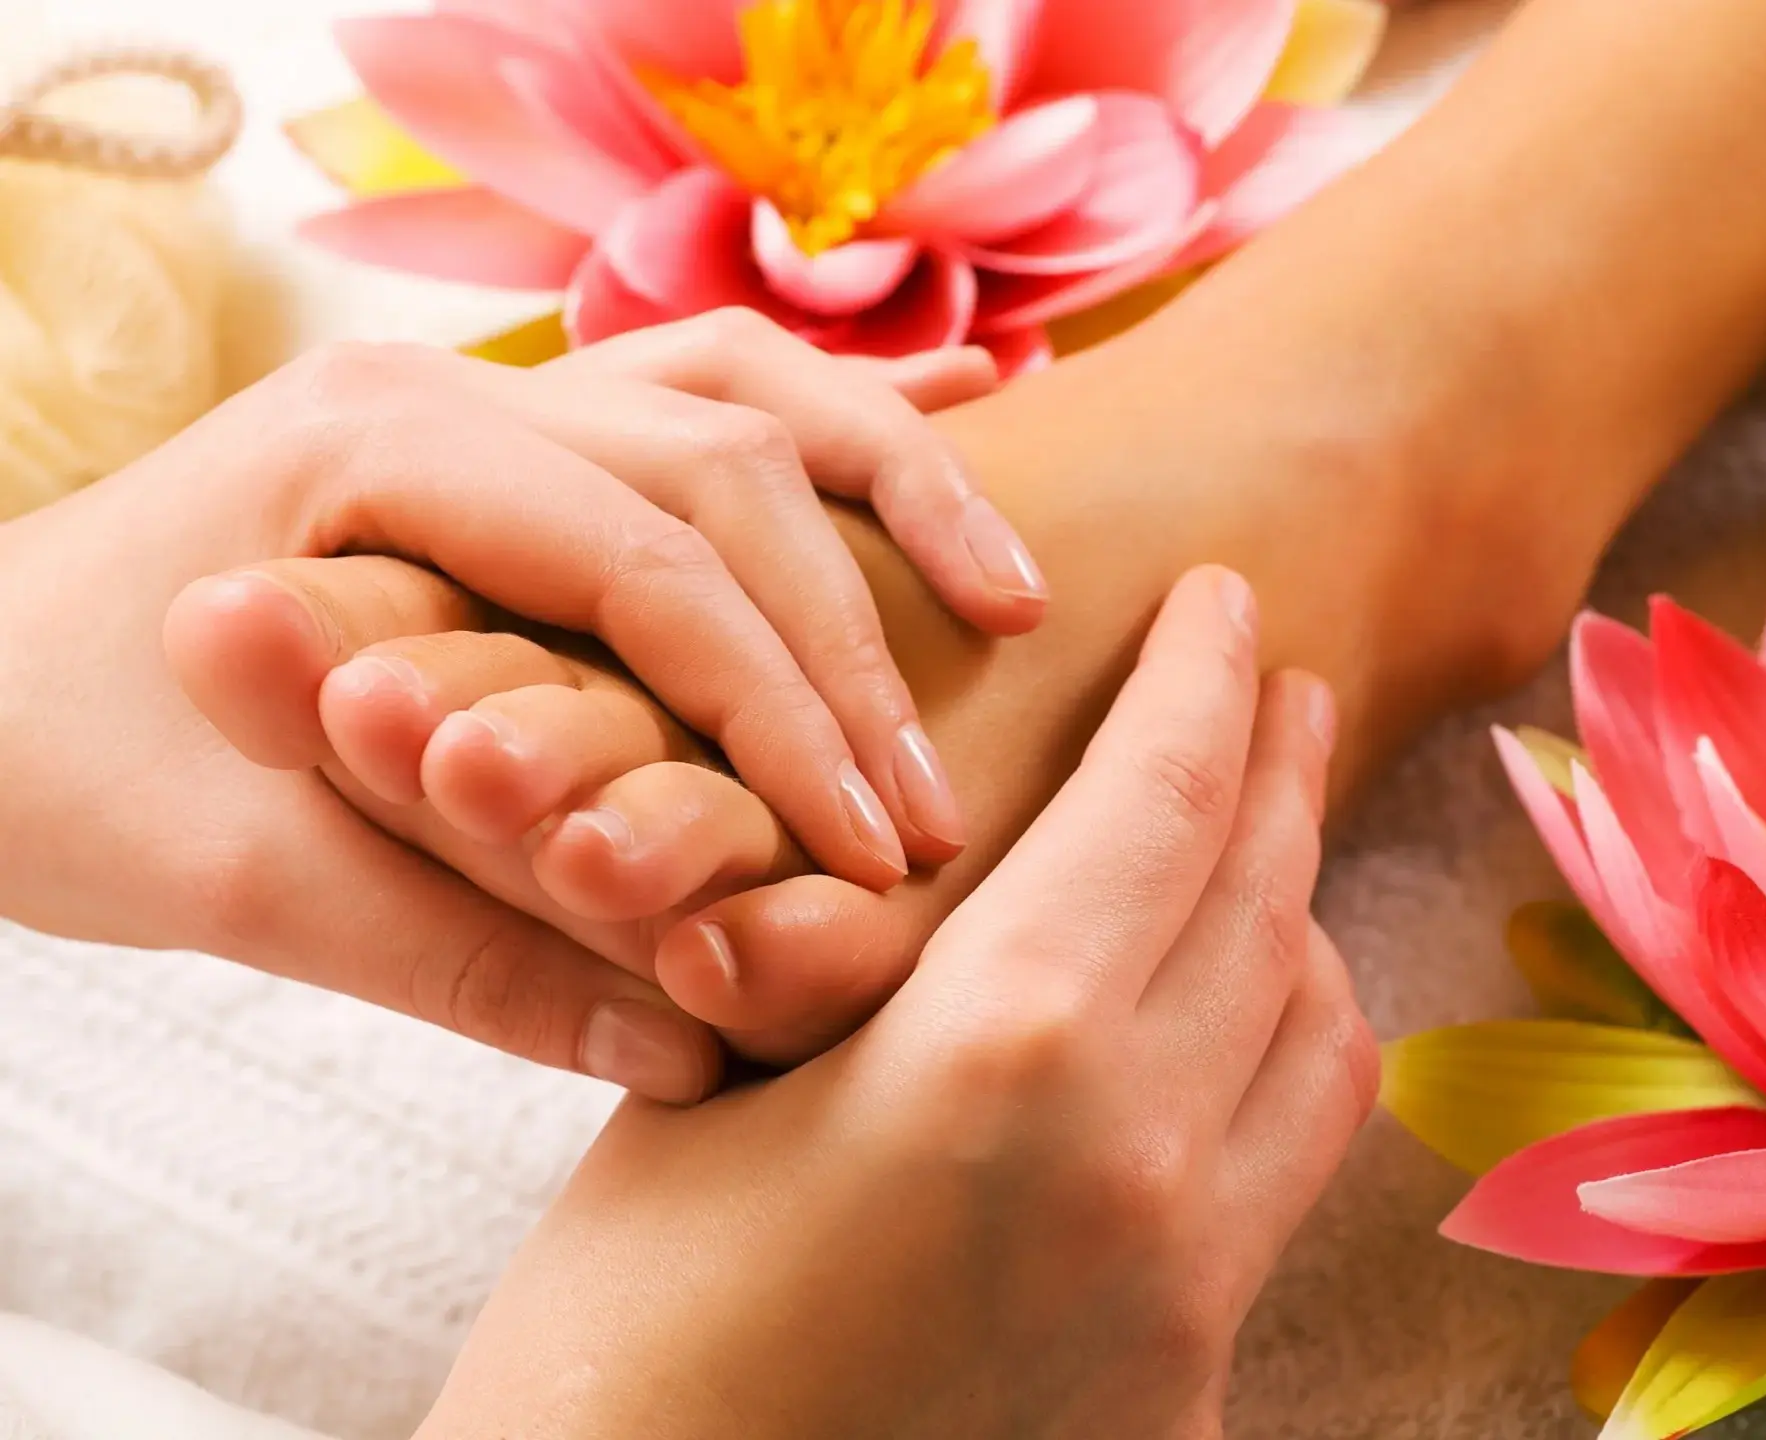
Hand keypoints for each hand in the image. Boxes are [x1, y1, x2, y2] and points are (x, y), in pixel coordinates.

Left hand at [0, 314, 1028, 1101]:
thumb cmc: (43, 758)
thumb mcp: (236, 884)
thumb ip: (461, 957)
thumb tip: (690, 1046)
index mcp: (380, 452)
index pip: (652, 566)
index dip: (784, 712)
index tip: (878, 852)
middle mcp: (453, 391)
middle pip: (730, 463)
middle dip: (850, 646)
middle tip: (929, 814)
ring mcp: (489, 396)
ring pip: (742, 393)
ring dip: (887, 490)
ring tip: (1010, 597)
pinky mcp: (513, 443)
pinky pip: (705, 398)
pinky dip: (832, 428)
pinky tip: (952, 435)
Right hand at [415, 569, 1376, 1439]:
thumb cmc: (616, 1327)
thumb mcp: (719, 1086)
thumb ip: (872, 966)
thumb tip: (945, 873)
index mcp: (1004, 1046)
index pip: (1157, 800)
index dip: (1201, 676)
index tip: (1226, 600)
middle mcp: (1143, 1158)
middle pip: (1267, 898)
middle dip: (1276, 767)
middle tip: (1278, 686)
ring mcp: (1190, 1289)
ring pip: (1317, 1037)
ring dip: (1296, 914)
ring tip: (1252, 849)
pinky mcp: (1191, 1392)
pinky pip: (1282, 1173)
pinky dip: (1276, 1062)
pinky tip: (1216, 1036)